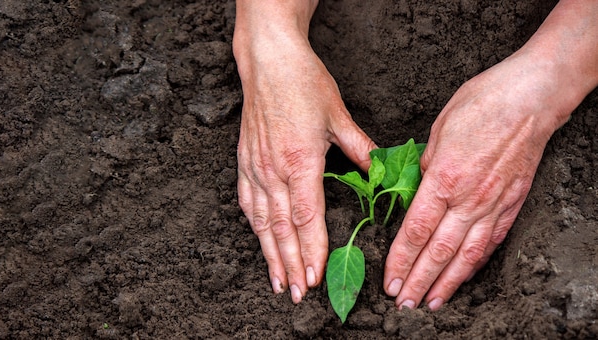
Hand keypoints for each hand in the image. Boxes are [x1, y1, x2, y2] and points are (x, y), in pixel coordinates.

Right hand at [234, 13, 375, 302]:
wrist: (268, 62)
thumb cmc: (304, 84)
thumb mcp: (338, 115)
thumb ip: (360, 149)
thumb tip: (381, 170)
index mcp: (301, 160)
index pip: (307, 217)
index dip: (312, 251)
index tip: (317, 277)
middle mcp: (275, 170)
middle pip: (283, 228)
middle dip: (292, 264)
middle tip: (298, 294)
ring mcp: (256, 167)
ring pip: (263, 222)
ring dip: (271, 254)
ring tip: (278, 282)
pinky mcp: (245, 162)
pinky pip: (247, 202)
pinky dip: (255, 228)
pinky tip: (261, 243)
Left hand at [383, 0, 597, 310]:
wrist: (531, 96)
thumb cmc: (481, 103)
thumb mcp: (437, 129)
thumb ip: (425, 167)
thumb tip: (417, 191)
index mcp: (444, 178)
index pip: (416, 231)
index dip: (400, 261)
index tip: (389, 281)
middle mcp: (469, 198)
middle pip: (439, 251)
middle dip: (418, 282)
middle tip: (403, 305)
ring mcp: (494, 203)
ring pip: (467, 255)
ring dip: (447, 283)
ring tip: (431, 304)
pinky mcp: (512, 203)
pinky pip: (491, 241)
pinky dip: (475, 264)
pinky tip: (464, 277)